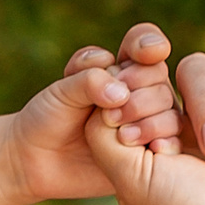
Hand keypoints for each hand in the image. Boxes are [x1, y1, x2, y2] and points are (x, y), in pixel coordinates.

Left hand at [0, 23, 182, 204]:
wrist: (34, 160)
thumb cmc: (45, 118)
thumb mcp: (60, 92)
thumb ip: (88, 82)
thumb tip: (121, 93)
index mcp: (117, 68)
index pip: (144, 44)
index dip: (149, 43)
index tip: (147, 52)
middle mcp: (137, 91)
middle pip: (158, 77)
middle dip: (140, 89)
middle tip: (111, 113)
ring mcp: (145, 121)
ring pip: (168, 109)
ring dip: (149, 118)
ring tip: (121, 135)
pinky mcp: (147, 151)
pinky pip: (170, 142)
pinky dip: (164, 142)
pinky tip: (153, 148)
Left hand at [81, 58, 204, 204]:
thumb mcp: (133, 183)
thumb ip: (104, 137)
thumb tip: (104, 96)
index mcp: (139, 148)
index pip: (120, 90)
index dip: (124, 99)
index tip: (135, 138)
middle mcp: (177, 130)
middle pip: (155, 74)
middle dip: (159, 103)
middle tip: (169, 146)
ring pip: (198, 69)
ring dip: (203, 106)